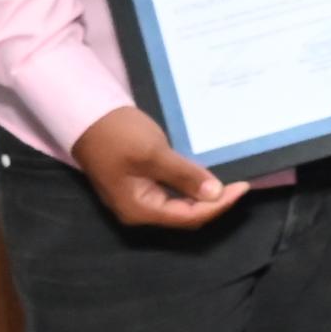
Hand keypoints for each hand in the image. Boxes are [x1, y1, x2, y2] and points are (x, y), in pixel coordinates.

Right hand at [69, 106, 248, 230]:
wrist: (86, 114)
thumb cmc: (118, 134)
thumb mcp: (154, 153)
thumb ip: (184, 176)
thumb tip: (215, 195)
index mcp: (139, 210)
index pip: (189, 216)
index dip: (218, 205)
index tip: (243, 187)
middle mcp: (138, 211)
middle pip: (185, 216)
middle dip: (214, 204)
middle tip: (240, 185)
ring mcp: (137, 198)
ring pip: (180, 206)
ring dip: (204, 197)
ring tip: (228, 183)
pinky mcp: (139, 185)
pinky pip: (172, 193)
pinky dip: (191, 188)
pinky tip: (205, 177)